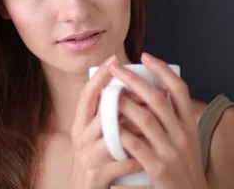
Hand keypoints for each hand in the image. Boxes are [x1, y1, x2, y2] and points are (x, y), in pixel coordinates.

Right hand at [70, 55, 143, 188]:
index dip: (99, 76)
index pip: (87, 95)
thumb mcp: (94, 135)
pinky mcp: (98, 175)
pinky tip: (151, 155)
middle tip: (146, 92)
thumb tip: (130, 90)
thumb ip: (105, 116)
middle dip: (125, 100)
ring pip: (114, 136)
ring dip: (136, 129)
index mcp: (80, 124)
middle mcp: (81, 137)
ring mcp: (89, 156)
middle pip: (102, 112)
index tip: (113, 59)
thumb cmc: (94, 160)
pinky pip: (123, 163)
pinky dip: (139, 159)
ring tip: (154, 122)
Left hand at [109, 52, 207, 188]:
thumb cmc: (185, 169)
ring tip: (108, 93)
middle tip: (116, 68)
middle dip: (134, 80)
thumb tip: (155, 92)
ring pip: (145, 120)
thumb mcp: (186, 141)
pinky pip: (137, 146)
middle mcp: (183, 135)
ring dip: (124, 104)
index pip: (179, 89)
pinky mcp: (159, 169)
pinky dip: (122, 134)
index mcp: (189, 125)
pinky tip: (110, 126)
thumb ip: (173, 119)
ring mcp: (171, 152)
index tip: (145, 56)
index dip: (162, 70)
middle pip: (158, 99)